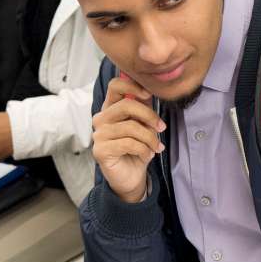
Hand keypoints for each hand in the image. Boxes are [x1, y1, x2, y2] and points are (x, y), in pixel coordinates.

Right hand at [92, 76, 164, 202]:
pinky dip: (144, 150)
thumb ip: (143, 106)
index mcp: (110, 108)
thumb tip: (151, 88)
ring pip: (131, 127)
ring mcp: (98, 134)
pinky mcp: (100, 150)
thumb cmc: (137, 148)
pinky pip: (128, 143)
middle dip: (149, 116)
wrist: (131, 176)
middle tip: (162, 127)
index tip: (149, 94)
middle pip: (127, 105)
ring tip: (156, 147)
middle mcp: (101, 119)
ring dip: (150, 138)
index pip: (115, 86)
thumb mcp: (143, 124)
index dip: (132, 85)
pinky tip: (148, 155)